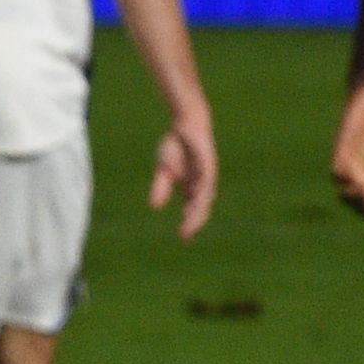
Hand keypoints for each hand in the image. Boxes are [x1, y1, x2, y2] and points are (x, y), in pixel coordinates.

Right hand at [153, 108, 221, 239]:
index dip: (190, 224)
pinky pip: (206, 180)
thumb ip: (161, 188)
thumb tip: (155, 207)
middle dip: (193, 221)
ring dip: (198, 209)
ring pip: (205, 197)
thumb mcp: (165, 170)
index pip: (194, 211)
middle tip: (186, 235)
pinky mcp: (208, 164)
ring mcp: (207, 175)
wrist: (186, 126)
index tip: (183, 238)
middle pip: (201, 208)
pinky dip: (202, 190)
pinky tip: (198, 198)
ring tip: (190, 219)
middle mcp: (203, 186)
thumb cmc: (177, 148)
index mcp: (194, 189)